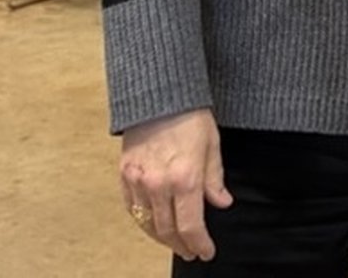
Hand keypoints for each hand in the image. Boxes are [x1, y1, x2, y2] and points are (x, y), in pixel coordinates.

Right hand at [119, 108, 231, 260]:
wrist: (159, 95)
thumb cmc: (191, 117)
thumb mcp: (212, 145)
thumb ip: (215, 179)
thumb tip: (222, 203)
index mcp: (185, 177)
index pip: (190, 225)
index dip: (199, 243)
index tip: (207, 252)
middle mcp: (158, 184)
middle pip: (167, 230)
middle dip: (182, 245)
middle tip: (192, 252)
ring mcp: (138, 181)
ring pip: (148, 224)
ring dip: (162, 238)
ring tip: (176, 243)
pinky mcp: (124, 175)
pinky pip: (132, 209)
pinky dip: (144, 222)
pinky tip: (154, 226)